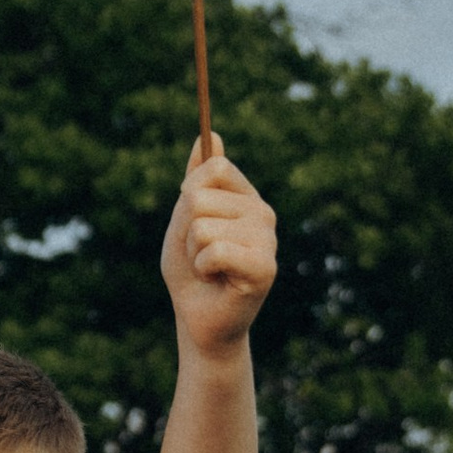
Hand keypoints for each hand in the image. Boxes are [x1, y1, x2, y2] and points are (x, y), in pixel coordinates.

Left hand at [161, 135, 276, 356]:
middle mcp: (263, 213)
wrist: (198, 318)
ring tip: (210, 269)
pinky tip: (218, 280)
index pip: (214, 169)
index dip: (190, 194)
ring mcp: (267, 239)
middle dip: (186, 230)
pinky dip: (203, 268)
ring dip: (194, 253)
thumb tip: (214, 134)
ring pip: (202, 227)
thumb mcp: (184, 219)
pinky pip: (213, 251)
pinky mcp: (264, 267)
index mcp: (246, 197)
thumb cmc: (190, 269)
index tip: (194, 221)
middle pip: (200, 197)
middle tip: (202, 254)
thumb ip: (197, 180)